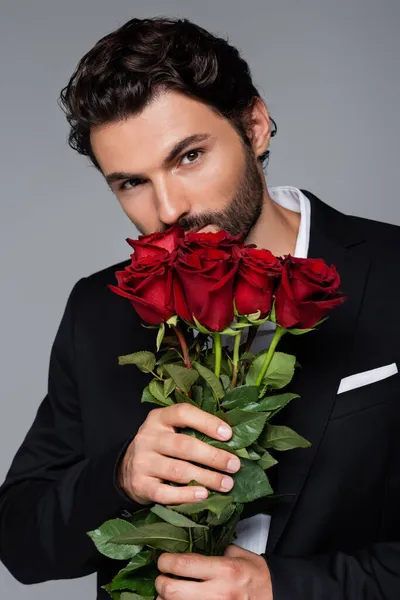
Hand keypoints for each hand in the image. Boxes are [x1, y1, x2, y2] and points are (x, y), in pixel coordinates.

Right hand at [117, 403, 240, 504]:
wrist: (126, 469)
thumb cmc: (160, 447)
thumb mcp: (169, 430)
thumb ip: (193, 429)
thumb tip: (231, 439)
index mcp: (159, 418)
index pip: (183, 413)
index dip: (207, 422)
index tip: (228, 434)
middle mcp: (148, 437)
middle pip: (184, 445)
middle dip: (213, 456)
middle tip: (234, 465)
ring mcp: (142, 462)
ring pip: (178, 470)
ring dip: (206, 478)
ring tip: (226, 484)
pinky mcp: (140, 485)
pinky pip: (165, 493)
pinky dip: (186, 495)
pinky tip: (203, 495)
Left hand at [155, 543, 272, 599]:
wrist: (276, 596)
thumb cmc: (257, 576)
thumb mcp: (238, 555)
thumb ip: (214, 551)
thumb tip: (191, 547)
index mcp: (224, 570)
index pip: (183, 565)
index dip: (166, 561)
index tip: (163, 559)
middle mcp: (217, 593)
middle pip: (172, 591)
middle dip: (161, 583)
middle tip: (162, 577)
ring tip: (168, 592)